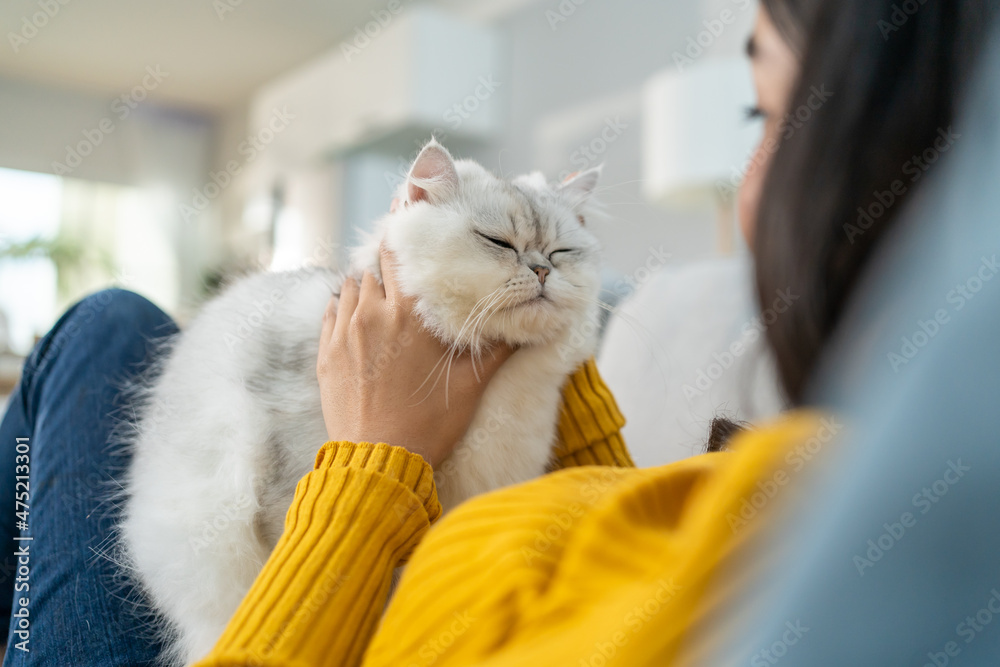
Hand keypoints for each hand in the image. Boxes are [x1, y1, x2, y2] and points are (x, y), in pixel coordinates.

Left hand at [317, 245, 513, 466]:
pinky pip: (331, 313)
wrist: (379, 461)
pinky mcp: (326, 354)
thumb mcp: (471, 386)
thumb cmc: (429, 424)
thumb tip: (525, 324)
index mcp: (410, 315)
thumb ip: (497, 349)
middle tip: (403, 265)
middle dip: (388, 262)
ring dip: (366, 285)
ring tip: (383, 294)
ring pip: (351, 287)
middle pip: (375, 266)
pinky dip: (344, 308)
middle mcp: (373, 314)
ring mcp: (344, 333)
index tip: (412, 221)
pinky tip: (359, 317)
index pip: (401, 255)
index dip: (406, 234)